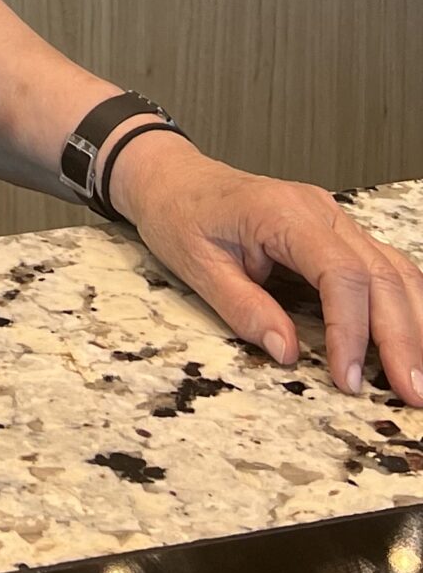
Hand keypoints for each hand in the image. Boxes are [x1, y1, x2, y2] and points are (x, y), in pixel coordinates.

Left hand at [111, 140, 422, 406]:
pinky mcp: (338, 233)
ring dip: (415, 325)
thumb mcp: (196, 265)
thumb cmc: (181, 216)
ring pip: (394, 270)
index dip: (352, 331)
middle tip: (412, 394)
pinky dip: (406, 305)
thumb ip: (242, 307)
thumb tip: (286, 352)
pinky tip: (414, 340)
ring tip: (419, 379)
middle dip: (403, 338)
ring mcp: (334, 218)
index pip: (340, 273)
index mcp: (283, 212)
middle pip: (381, 274)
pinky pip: (385, 267)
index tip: (349, 380)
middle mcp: (320, 210)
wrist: (173, 178)